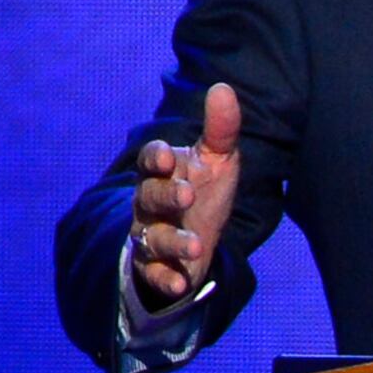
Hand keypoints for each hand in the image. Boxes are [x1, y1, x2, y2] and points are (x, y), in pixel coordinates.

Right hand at [130, 82, 243, 307]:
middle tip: (187, 196)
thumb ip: (221, 129)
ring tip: (196, 245)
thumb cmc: (204, 190)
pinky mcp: (155, 267)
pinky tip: (180, 284)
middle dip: (166, 196)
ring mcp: (149, 235)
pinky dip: (165, 279)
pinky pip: (154, 274)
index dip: (156, 158)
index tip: (168, 158)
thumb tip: (224, 88)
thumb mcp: (218, 160)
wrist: (198, 237)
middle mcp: (149, 202)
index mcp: (163, 171)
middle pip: (149, 197)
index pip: (151, 160)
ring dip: (172, 241)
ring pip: (152, 237)